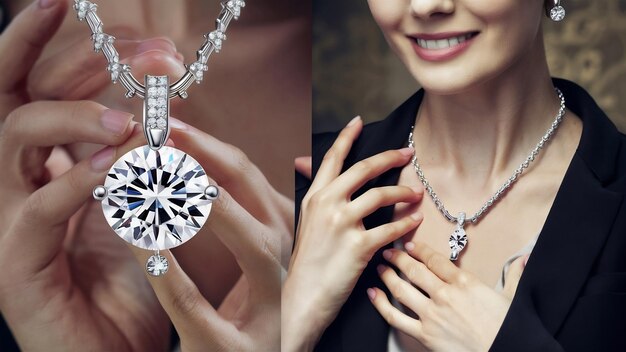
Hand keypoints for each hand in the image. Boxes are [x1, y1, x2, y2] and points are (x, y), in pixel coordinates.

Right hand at [0, 1, 179, 349]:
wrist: (120, 350)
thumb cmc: (133, 279)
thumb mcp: (139, 205)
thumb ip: (139, 157)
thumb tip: (159, 102)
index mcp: (43, 169)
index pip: (36, 91)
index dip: (58, 47)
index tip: (96, 14)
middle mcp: (15, 187)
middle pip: (12, 99)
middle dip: (56, 57)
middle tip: (116, 41)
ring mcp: (8, 223)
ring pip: (13, 141)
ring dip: (73, 115)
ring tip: (130, 118)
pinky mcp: (15, 264)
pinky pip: (36, 210)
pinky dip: (78, 181)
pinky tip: (119, 167)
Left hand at [120, 117, 285, 350]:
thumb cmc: (248, 319)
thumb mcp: (257, 266)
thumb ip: (244, 219)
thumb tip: (216, 165)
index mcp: (285, 241)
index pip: (252, 181)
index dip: (212, 148)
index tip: (172, 124)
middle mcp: (288, 268)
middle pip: (259, 200)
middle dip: (211, 159)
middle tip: (162, 135)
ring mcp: (270, 310)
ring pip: (253, 246)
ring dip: (206, 205)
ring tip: (158, 175)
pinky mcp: (232, 350)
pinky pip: (194, 303)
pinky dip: (164, 266)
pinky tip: (136, 240)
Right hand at [283, 116, 423, 350]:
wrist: (302, 297)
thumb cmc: (306, 262)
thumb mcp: (306, 222)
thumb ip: (316, 195)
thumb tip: (305, 164)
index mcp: (315, 197)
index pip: (332, 158)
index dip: (347, 136)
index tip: (360, 121)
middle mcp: (328, 204)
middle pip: (364, 168)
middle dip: (390, 156)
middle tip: (408, 152)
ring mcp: (343, 224)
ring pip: (382, 195)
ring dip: (405, 191)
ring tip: (416, 193)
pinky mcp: (359, 246)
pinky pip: (392, 228)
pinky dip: (407, 222)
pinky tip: (415, 220)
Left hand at [369, 241, 526, 351]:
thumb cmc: (508, 330)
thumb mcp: (514, 299)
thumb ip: (514, 276)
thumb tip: (524, 257)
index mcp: (465, 283)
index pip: (436, 260)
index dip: (420, 250)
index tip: (411, 245)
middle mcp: (445, 294)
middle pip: (414, 270)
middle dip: (398, 258)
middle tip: (388, 251)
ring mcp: (432, 314)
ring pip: (401, 289)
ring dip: (387, 276)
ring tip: (380, 268)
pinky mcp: (424, 334)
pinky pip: (395, 317)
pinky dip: (381, 304)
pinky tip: (373, 294)